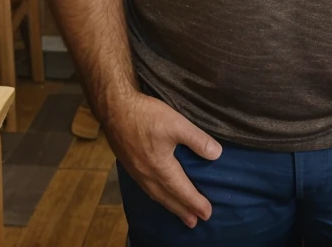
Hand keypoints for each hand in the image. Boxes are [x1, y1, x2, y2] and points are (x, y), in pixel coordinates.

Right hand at [104, 92, 222, 228]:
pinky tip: (157, 192)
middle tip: (194, 222)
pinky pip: (146, 188)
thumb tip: (217, 155)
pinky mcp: (129, 164)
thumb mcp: (177, 124)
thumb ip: (197, 140)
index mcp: (161, 168)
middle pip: (168, 197)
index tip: (208, 213)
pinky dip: (156, 195)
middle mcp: (148, 175)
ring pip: (155, 194)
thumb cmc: (146, 116)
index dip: (195, 202)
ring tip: (178, 212)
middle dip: (182, 210)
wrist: (114, 109)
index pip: (182, 190)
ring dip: (169, 205)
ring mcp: (136, 171)